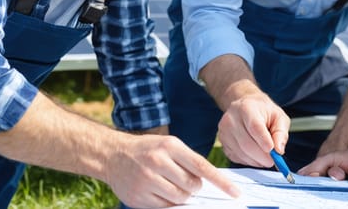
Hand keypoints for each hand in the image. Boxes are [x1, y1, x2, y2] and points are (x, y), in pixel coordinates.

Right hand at [106, 133, 238, 207]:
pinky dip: (168, 202)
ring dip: (182, 195)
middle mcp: (158, 162)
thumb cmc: (148, 150)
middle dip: (194, 186)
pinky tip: (159, 191)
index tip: (235, 193)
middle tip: (183, 179)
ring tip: (171, 184)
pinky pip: (165, 207)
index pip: (202, 167)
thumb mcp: (169, 145)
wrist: (112, 155)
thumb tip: (210, 183)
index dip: (221, 182)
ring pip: (181, 198)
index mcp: (170, 146)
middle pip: (193, 186)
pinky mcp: (139, 197)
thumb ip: (189, 161)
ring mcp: (147, 181)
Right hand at [217, 91, 289, 167]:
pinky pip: (236, 157)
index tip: (273, 151)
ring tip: (266, 158)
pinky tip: (256, 157)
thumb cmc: (264, 112)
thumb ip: (281, 133)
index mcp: (247, 107)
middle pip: (246, 143)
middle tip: (273, 161)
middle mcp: (231, 118)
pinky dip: (249, 161)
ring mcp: (224, 131)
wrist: (246, 107)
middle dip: (262, 156)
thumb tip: (279, 150)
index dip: (264, 141)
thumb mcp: (279, 117)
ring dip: (256, 160)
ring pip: (241, 153)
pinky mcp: (222, 142)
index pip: (254, 127)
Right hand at [298, 150, 347, 184]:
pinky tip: (299, 178)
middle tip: (337, 176)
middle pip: (334, 165)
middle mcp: (334, 161)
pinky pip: (309, 172)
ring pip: (319, 166)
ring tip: (309, 176)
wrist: (338, 157)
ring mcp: (323, 166)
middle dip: (335, 171)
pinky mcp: (314, 171)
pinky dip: (304, 175)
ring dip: (314, 171)